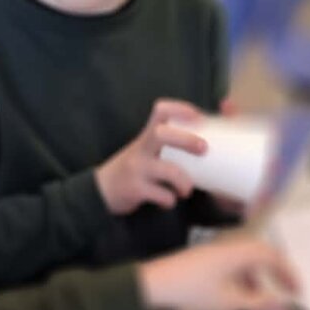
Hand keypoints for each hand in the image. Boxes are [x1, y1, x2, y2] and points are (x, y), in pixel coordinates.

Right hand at [94, 100, 208, 215]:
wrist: (102, 190)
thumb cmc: (135, 169)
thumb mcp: (146, 150)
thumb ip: (168, 144)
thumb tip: (206, 144)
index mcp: (146, 136)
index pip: (161, 111)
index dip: (180, 109)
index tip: (198, 116)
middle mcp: (140, 148)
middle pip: (162, 134)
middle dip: (187, 140)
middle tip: (204, 149)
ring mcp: (137, 168)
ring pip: (168, 170)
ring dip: (184, 181)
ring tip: (187, 189)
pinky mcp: (135, 189)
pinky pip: (161, 194)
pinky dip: (170, 200)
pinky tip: (168, 200)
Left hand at [138, 237, 299, 309]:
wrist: (153, 285)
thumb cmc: (191, 291)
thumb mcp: (230, 303)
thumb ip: (259, 304)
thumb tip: (281, 304)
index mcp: (238, 252)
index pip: (273, 256)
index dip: (289, 273)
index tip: (298, 291)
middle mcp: (228, 246)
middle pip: (261, 255)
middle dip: (277, 273)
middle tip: (288, 291)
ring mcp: (215, 252)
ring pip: (245, 262)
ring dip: (258, 279)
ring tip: (263, 301)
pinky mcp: (203, 260)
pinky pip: (231, 266)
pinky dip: (242, 280)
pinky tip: (239, 298)